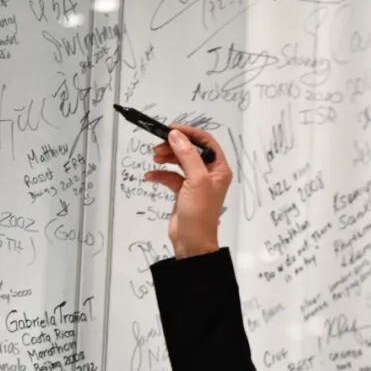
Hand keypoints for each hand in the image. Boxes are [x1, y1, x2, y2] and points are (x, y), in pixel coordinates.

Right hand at [144, 124, 231, 258]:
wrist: (191, 241)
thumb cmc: (199, 213)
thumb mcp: (196, 180)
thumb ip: (187, 155)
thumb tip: (176, 135)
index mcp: (219, 169)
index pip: (206, 142)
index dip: (189, 133)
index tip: (171, 129)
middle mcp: (209, 174)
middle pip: (190, 150)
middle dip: (174, 146)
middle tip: (158, 146)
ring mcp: (195, 183)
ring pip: (179, 162)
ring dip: (166, 158)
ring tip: (154, 158)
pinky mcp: (183, 192)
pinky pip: (171, 176)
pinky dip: (161, 174)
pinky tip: (151, 176)